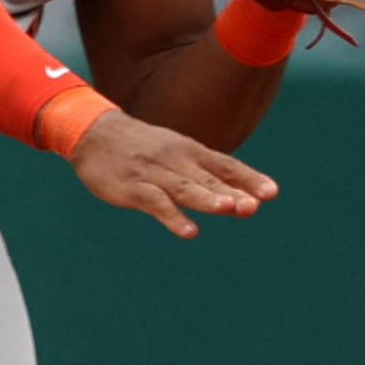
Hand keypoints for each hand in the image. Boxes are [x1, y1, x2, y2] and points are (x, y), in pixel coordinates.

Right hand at [65, 108, 274, 238]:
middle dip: (233, 192)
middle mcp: (176, 160)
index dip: (248, 178)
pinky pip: (156, 203)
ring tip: (230, 209)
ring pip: (185, 188)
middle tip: (254, 206)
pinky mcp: (132, 187)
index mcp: (189, 151)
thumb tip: (237, 197)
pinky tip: (189, 231)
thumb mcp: (174, 154)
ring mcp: (154, 173)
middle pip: (208, 178)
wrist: (94, 133)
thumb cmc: (140, 148)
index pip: (224, 165)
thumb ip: (202, 175)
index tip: (271, 192)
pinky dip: (173, 217)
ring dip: (208, 199)